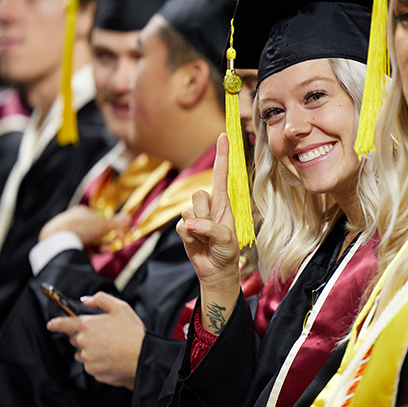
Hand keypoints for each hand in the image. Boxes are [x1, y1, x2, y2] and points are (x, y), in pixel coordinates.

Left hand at [39, 205, 129, 246]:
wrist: (58, 240)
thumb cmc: (82, 229)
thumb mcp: (105, 225)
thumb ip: (117, 223)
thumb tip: (129, 218)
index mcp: (82, 211)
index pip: (100, 220)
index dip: (110, 230)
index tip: (117, 237)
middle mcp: (72, 219)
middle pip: (94, 232)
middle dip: (104, 241)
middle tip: (107, 248)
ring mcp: (65, 232)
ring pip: (86, 242)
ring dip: (96, 248)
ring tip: (98, 253)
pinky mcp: (59, 244)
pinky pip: (76, 249)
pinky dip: (84, 253)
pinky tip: (87, 256)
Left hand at [46, 292, 144, 389]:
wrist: (141, 355)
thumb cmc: (132, 332)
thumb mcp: (120, 307)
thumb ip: (100, 299)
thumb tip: (86, 300)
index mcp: (87, 325)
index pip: (63, 324)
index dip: (56, 323)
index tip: (51, 324)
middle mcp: (83, 342)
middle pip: (75, 339)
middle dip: (84, 336)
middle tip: (102, 334)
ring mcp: (87, 358)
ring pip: (82, 353)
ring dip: (90, 349)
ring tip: (109, 346)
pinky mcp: (92, 370)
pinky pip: (90, 365)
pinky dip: (97, 361)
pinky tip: (111, 356)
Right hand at [176, 133, 240, 333]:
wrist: (216, 271)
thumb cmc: (227, 253)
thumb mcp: (227, 240)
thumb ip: (211, 228)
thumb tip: (191, 223)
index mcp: (224, 203)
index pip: (221, 175)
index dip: (222, 156)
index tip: (223, 135)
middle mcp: (209, 206)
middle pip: (198, 195)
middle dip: (204, 214)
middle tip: (212, 231)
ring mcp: (196, 216)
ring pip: (187, 211)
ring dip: (196, 228)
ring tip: (206, 239)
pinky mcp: (185, 228)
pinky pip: (180, 227)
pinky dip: (188, 237)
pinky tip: (196, 243)